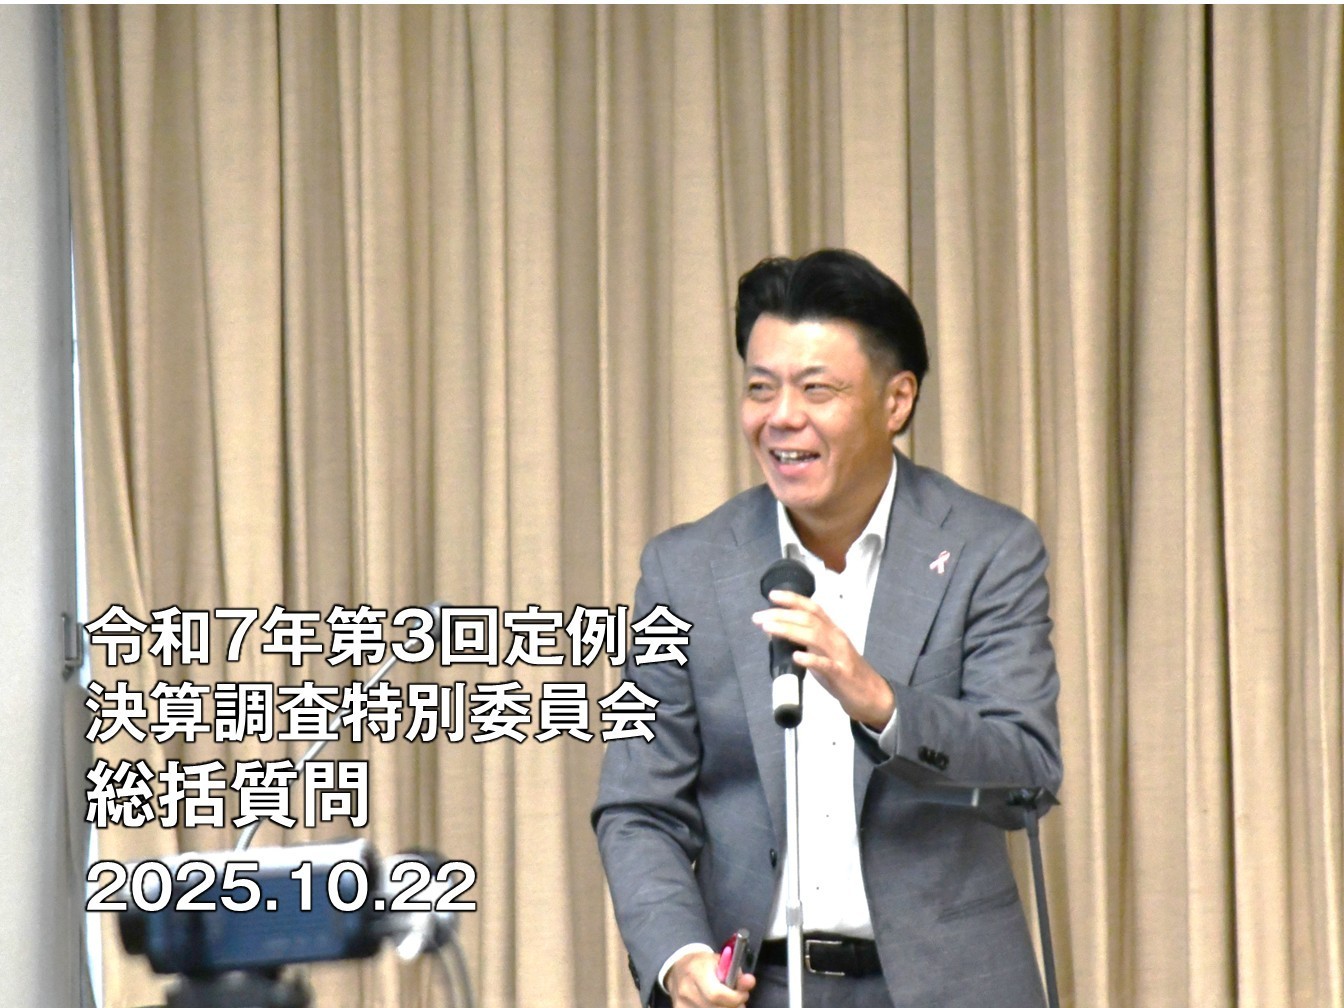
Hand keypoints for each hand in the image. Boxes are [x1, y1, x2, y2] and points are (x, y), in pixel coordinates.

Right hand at [666, 949, 754, 1007]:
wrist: (678, 970)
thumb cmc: (702, 964)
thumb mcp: (720, 961)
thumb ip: (736, 973)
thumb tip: (750, 982)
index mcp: (696, 971)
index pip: (716, 994)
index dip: (734, 998)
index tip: (743, 994)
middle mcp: (686, 990)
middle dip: (733, 1006)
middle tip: (738, 1000)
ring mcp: (682, 1004)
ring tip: (727, 1002)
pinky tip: (717, 1005)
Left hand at [753, 589, 895, 729]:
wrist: (871, 695)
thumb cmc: (843, 673)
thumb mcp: (822, 653)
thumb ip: (802, 642)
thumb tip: (774, 631)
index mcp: (832, 631)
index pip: (813, 608)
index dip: (793, 599)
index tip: (773, 595)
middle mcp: (836, 638)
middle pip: (809, 619)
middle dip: (783, 615)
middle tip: (759, 617)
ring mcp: (840, 655)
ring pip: (815, 636)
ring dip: (790, 630)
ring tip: (769, 628)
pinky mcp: (842, 674)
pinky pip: (826, 664)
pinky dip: (811, 659)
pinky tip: (796, 657)